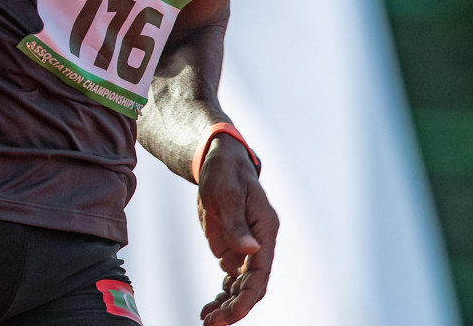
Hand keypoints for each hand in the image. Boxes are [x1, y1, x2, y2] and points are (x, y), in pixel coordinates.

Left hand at [195, 138, 277, 324]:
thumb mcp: (227, 193)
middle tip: (212, 323)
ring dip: (227, 305)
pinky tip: (208, 309)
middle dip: (235, 307)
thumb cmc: (226, 172)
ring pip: (242, 286)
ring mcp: (247, 248)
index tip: (231, 315)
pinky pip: (231, 279)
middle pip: (253, 285)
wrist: (219, 162)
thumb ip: (236, 223)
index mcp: (266, 230)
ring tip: (207, 319)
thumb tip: (251, 251)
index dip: (247, 297)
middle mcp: (260, 243)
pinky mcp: (234, 249)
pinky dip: (222, 295)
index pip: (261, 272)